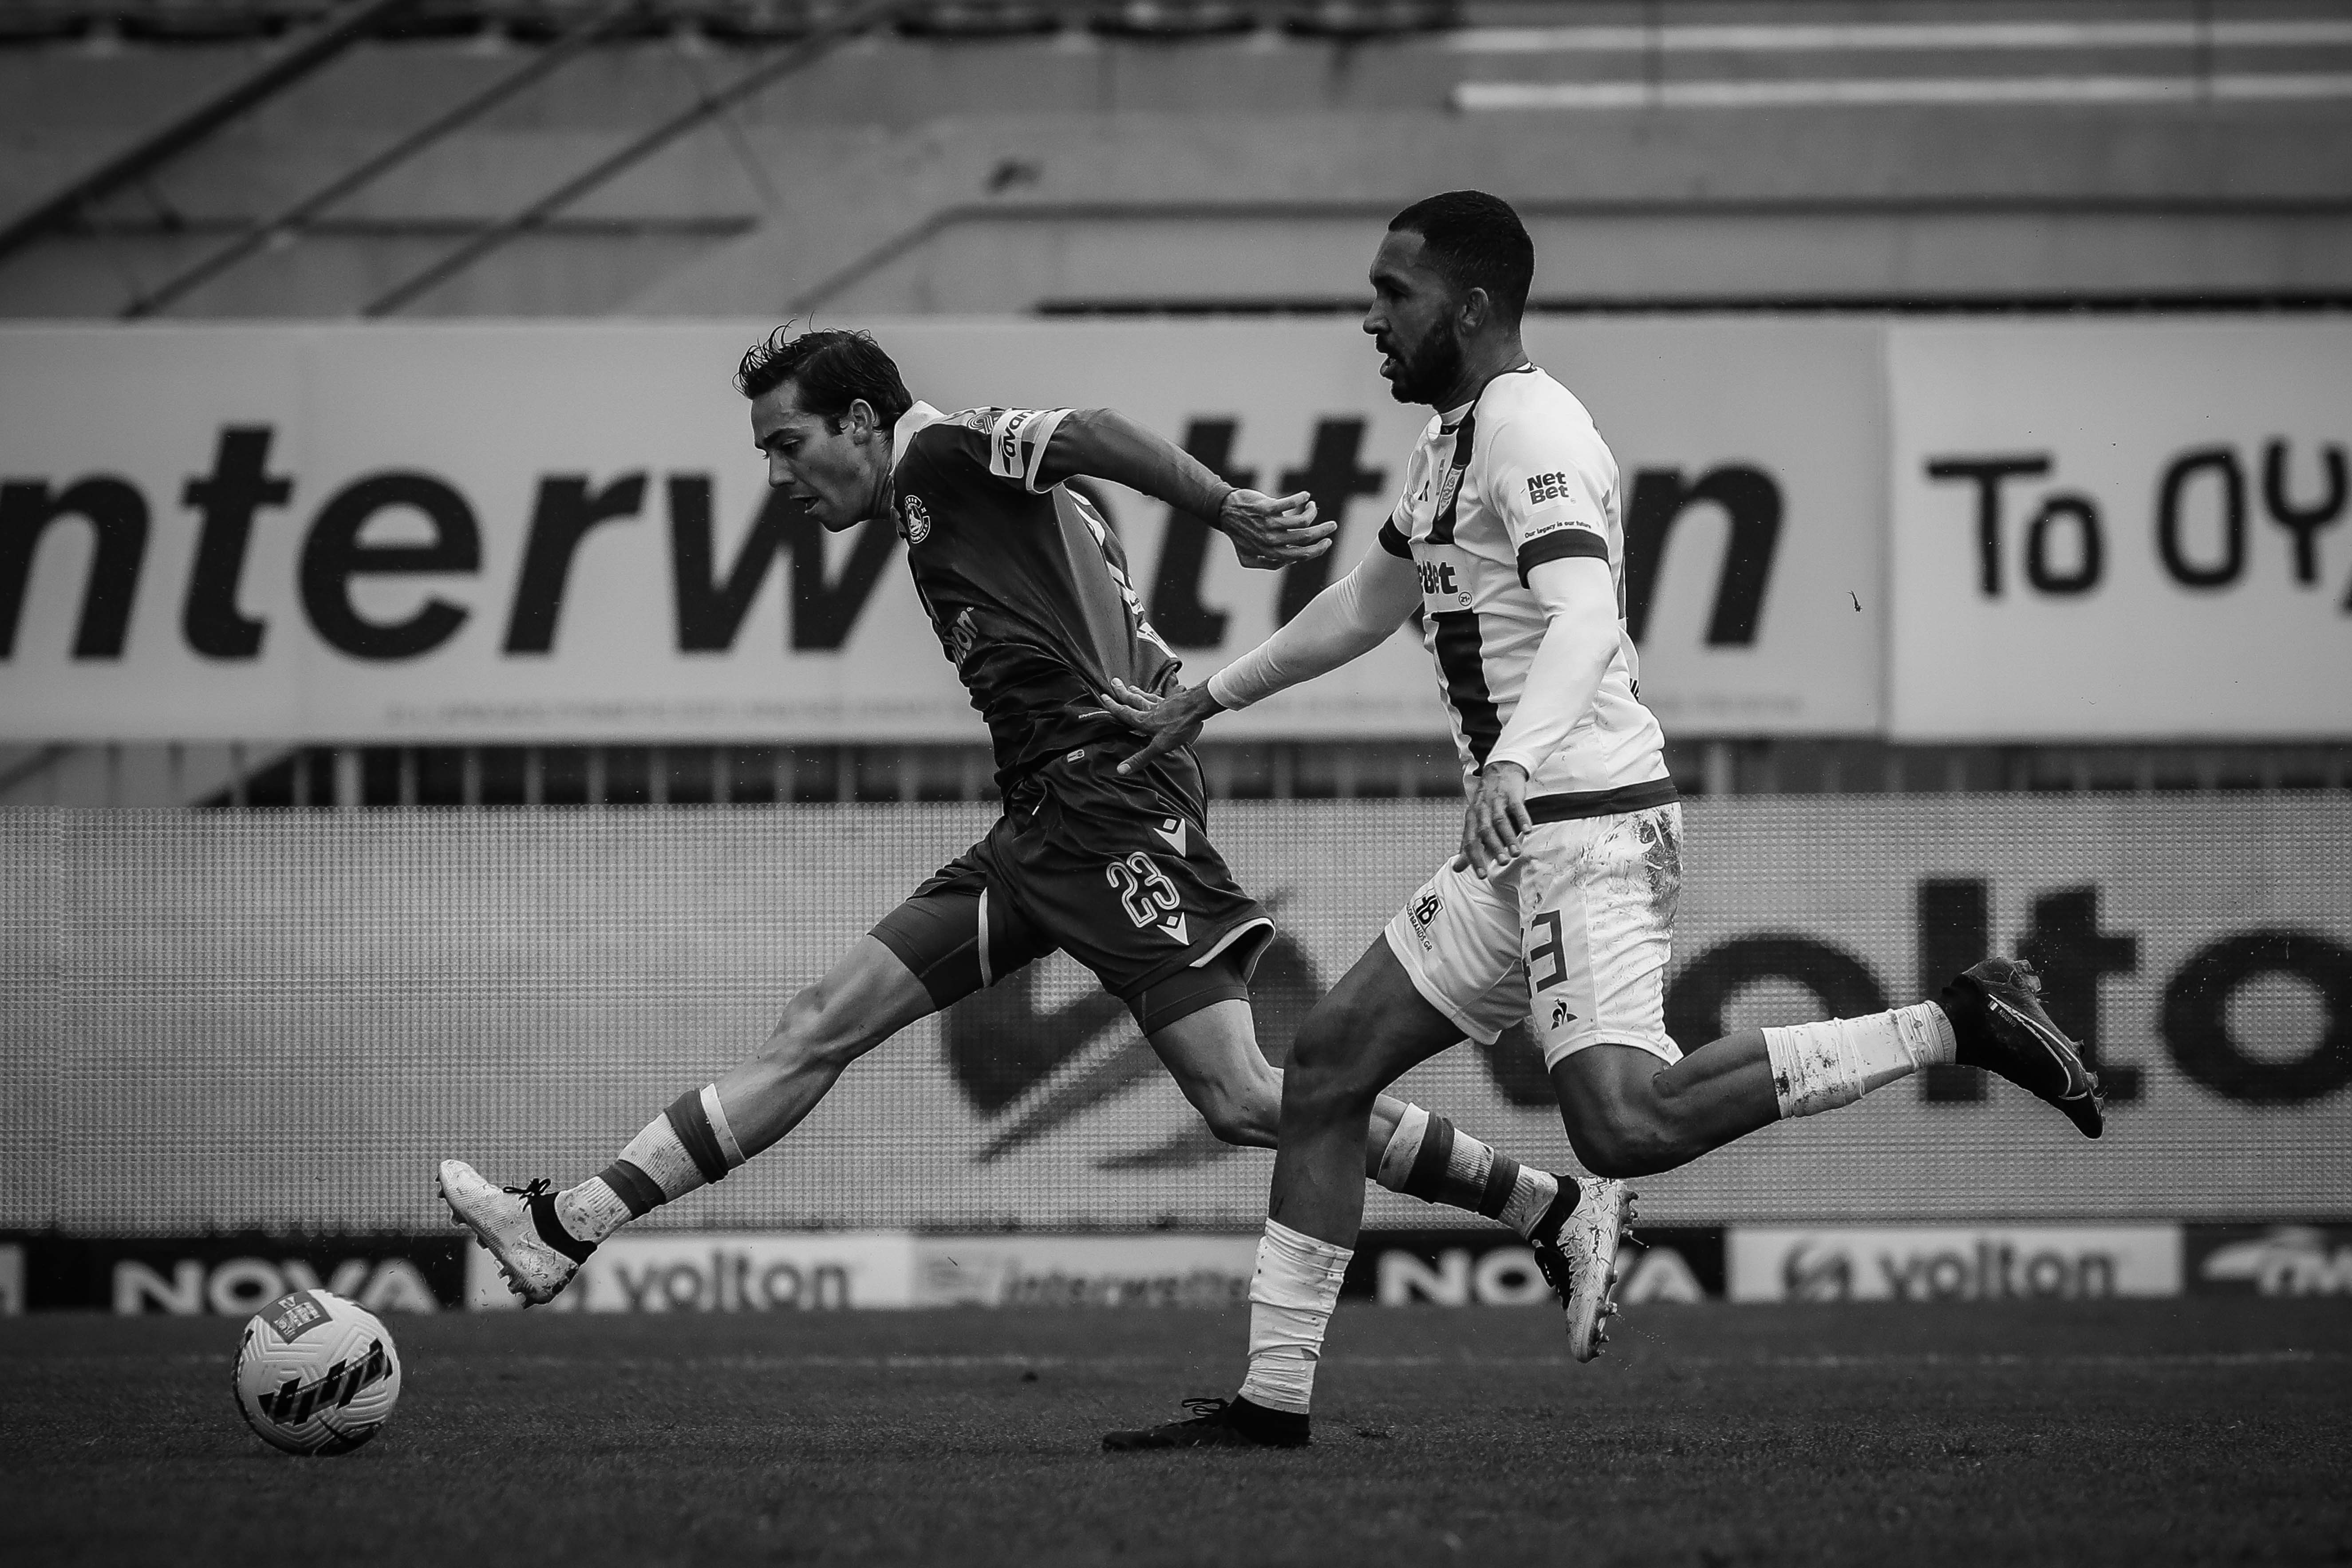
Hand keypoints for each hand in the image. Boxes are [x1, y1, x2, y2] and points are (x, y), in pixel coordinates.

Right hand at [1097, 679, 1222, 774]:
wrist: (1198, 707)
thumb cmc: (1179, 726)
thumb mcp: (1159, 746)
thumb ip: (1140, 758)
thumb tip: (1121, 770)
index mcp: (1144, 721)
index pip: (1124, 713)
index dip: (1113, 706)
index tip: (1103, 697)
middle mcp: (1150, 709)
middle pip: (1133, 699)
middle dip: (1122, 693)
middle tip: (1114, 682)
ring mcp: (1162, 704)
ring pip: (1145, 697)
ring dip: (1136, 692)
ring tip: (1130, 687)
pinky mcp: (1173, 701)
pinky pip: (1159, 697)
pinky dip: (1153, 694)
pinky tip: (1155, 695)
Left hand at [1218, 488, 1333, 569]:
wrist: (1223, 512)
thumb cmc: (1239, 534)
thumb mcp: (1247, 557)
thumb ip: (1267, 563)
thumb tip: (1289, 563)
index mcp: (1269, 554)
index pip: (1300, 555)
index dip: (1317, 549)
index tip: (1327, 541)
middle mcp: (1270, 540)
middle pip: (1305, 538)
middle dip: (1323, 532)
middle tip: (1332, 526)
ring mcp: (1268, 523)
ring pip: (1301, 521)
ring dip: (1312, 513)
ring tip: (1312, 506)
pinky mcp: (1265, 507)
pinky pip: (1290, 503)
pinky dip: (1301, 499)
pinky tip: (1305, 496)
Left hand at [1453, 761, 1531, 878]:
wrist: (1498, 772)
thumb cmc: (1486, 803)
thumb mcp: (1473, 823)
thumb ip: (1467, 846)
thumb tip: (1457, 868)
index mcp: (1471, 819)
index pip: (1470, 841)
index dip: (1474, 858)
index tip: (1482, 875)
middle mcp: (1481, 811)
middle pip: (1485, 831)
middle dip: (1493, 848)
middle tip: (1502, 864)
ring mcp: (1496, 801)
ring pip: (1500, 821)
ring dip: (1508, 837)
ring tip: (1516, 853)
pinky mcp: (1511, 794)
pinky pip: (1516, 807)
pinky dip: (1522, 818)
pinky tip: (1527, 830)